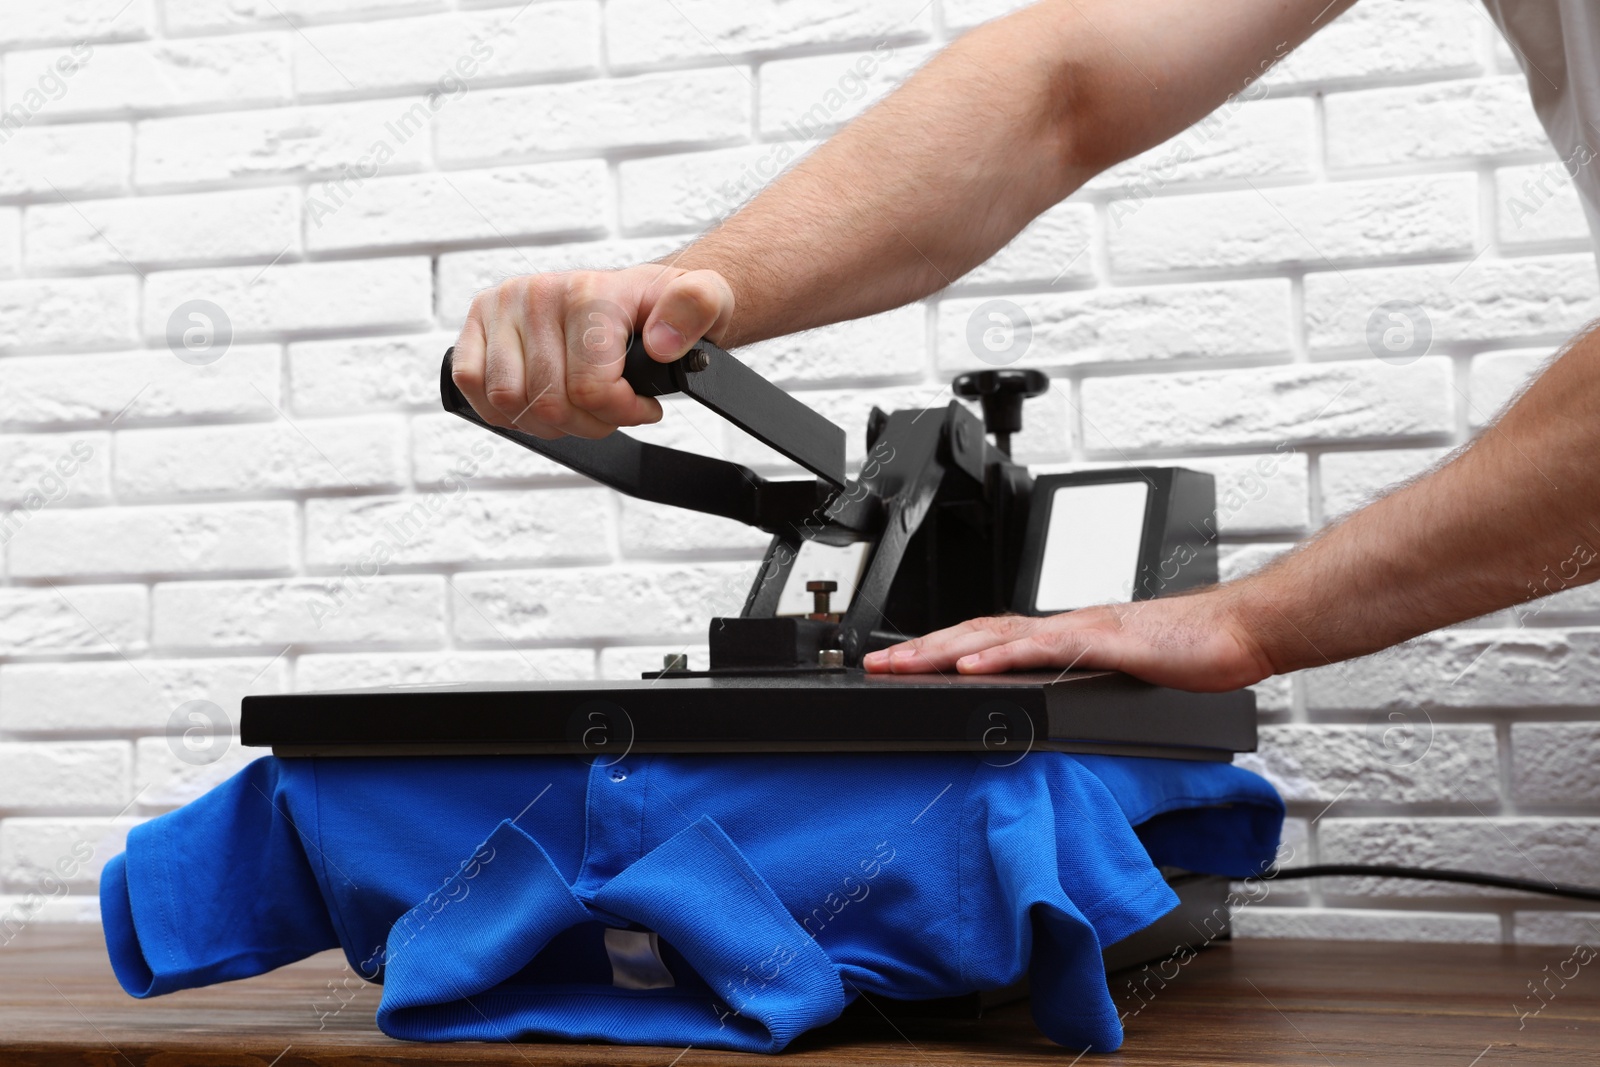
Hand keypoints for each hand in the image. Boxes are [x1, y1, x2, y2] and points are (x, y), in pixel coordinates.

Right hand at [449, 264, 735, 437]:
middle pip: (549, 403)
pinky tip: (537, 403)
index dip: (622, 414)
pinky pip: (470, 384)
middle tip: (610, 411)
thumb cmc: (662, 306)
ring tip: (577, 407)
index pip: (591, 389)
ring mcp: (503, 308)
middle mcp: (538, 294)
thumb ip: (698, 306)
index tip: (644, 407)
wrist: (637, 295)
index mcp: (589, 292)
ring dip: (547, 422)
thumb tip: (663, 342)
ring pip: (509, 402)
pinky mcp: (477, 325)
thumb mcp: (704, 298)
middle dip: (588, 423)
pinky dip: (502, 409)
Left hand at [861, 588, 1275, 691]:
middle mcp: (1061, 628)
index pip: (985, 641)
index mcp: (1061, 638)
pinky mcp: (1102, 641)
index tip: (898, 670)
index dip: (938, 653)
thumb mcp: (1118, 681)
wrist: (1237, 634)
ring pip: (994, 634)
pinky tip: (968, 665)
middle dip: (920, 653)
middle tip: (874, 668)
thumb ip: (1082, 690)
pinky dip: (999, 655)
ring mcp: (1078, 631)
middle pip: (973, 633)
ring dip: (942, 650)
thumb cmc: (1187, 655)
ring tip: (901, 666)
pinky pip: (1040, 648)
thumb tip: (1044, 714)